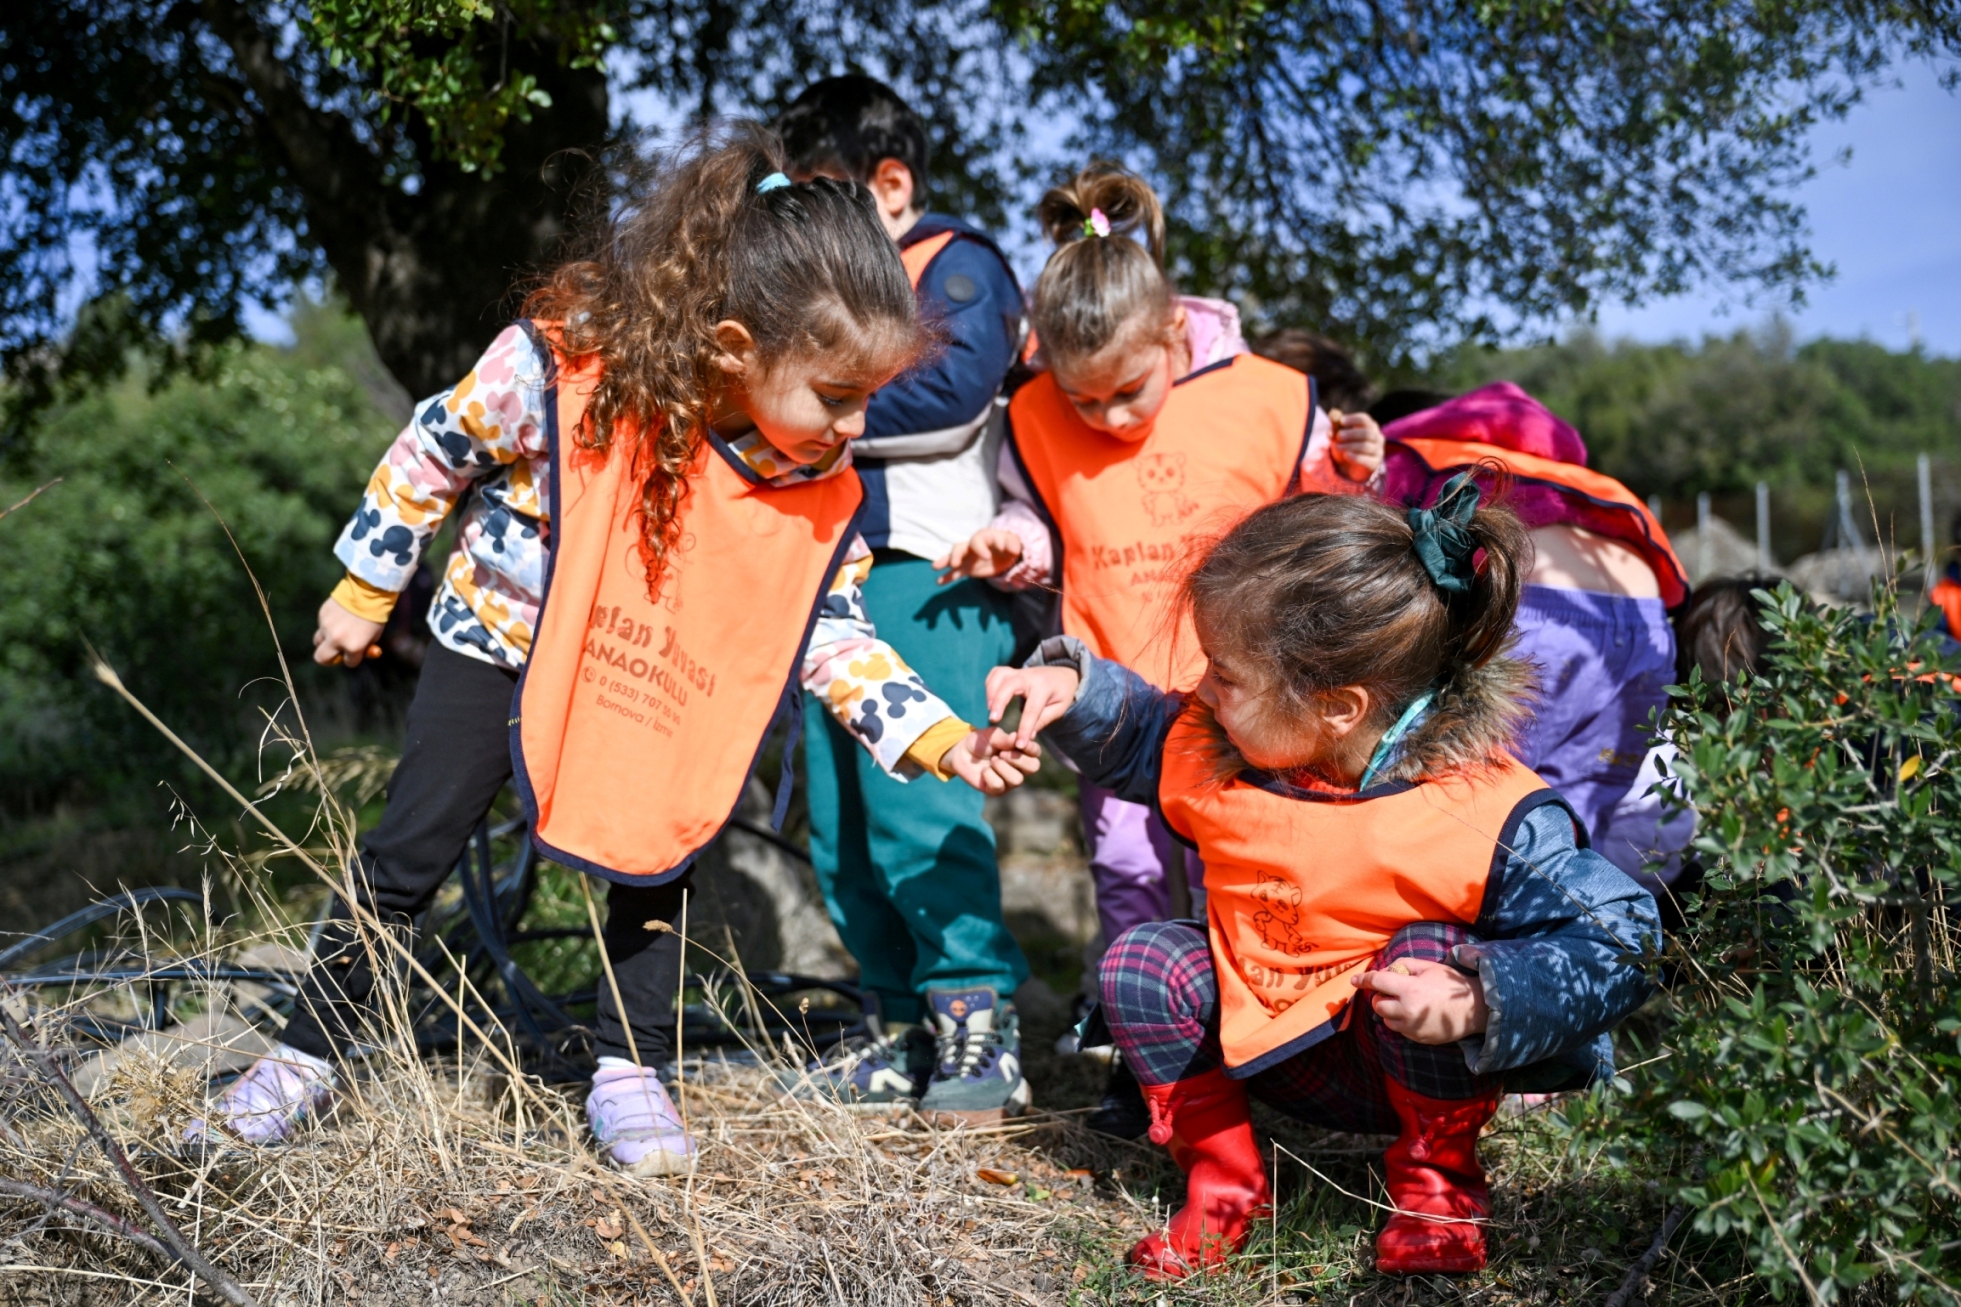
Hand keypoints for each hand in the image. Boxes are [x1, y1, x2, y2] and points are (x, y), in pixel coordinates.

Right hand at [313, 596, 384, 667]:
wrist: (367, 591)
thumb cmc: (376, 615)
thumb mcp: (376, 635)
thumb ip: (366, 647)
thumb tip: (360, 653)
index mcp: (353, 647)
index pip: (349, 663)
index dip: (354, 658)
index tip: (356, 651)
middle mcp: (336, 640)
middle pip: (321, 658)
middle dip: (328, 659)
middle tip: (336, 652)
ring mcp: (326, 627)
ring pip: (318, 642)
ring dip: (326, 642)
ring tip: (336, 634)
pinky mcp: (321, 616)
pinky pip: (321, 627)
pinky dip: (327, 627)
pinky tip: (338, 619)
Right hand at [934, 529, 1024, 583]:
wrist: (1005, 552)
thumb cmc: (1008, 545)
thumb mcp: (1013, 543)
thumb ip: (1013, 544)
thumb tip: (1014, 549)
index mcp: (983, 537)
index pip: (977, 540)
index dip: (980, 548)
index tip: (986, 557)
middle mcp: (972, 546)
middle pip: (960, 547)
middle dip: (956, 555)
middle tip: (955, 564)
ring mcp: (968, 557)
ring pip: (953, 558)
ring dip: (945, 561)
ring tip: (935, 567)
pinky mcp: (967, 568)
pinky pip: (956, 572)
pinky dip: (948, 576)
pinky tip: (939, 582)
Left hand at [941, 726, 1041, 793]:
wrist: (961, 752)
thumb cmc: (981, 742)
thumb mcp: (993, 736)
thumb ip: (1005, 739)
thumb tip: (1017, 738)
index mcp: (1022, 752)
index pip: (1036, 752)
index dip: (1030, 748)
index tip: (1018, 742)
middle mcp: (1019, 767)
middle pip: (1033, 768)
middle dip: (1018, 760)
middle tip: (1002, 754)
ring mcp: (1009, 780)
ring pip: (1017, 780)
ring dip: (1002, 768)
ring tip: (992, 761)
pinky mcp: (997, 790)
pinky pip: (999, 786)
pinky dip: (990, 776)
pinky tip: (984, 771)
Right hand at [985, 664, 1080, 750]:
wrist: (1063, 675)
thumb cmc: (1061, 694)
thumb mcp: (1059, 708)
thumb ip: (1043, 720)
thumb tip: (1028, 737)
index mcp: (1044, 687)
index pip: (1032, 709)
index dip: (1025, 728)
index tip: (1019, 744)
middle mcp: (1029, 676)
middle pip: (1010, 685)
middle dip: (999, 702)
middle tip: (993, 719)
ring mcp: (1018, 671)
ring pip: (999, 674)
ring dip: (991, 691)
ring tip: (989, 710)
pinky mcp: (1011, 671)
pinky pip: (996, 672)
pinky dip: (989, 684)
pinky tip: (989, 699)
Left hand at [1327, 409, 1384, 481]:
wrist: (1349, 466)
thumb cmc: (1346, 446)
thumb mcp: (1339, 438)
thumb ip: (1335, 431)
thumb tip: (1330, 428)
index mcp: (1369, 426)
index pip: (1364, 419)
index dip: (1353, 419)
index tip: (1341, 421)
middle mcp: (1377, 437)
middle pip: (1367, 433)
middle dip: (1352, 434)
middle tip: (1339, 436)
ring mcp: (1378, 450)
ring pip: (1366, 446)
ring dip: (1350, 445)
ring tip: (1338, 447)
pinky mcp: (1375, 463)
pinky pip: (1368, 460)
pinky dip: (1356, 457)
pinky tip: (1346, 455)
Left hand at [1351, 958, 1487, 1043]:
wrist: (1475, 1008)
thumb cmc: (1450, 983)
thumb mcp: (1428, 967)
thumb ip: (1404, 966)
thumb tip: (1386, 971)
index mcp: (1409, 990)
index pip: (1378, 983)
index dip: (1364, 980)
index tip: (1354, 981)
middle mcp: (1408, 1010)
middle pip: (1378, 1005)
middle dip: (1381, 997)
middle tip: (1393, 991)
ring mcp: (1413, 1027)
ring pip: (1387, 1019)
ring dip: (1390, 1010)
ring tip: (1406, 1003)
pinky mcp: (1419, 1038)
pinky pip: (1400, 1030)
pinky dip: (1402, 1021)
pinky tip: (1416, 1013)